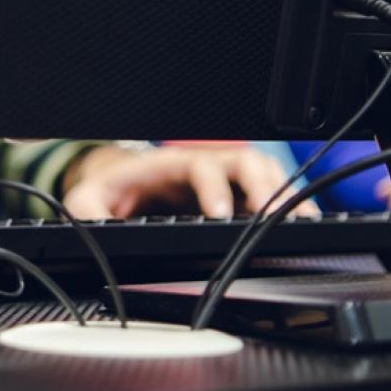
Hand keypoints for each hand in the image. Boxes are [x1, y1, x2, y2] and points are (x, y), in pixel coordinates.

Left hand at [62, 144, 313, 220]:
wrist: (120, 190)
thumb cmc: (111, 191)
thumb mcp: (89, 199)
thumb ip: (88, 211)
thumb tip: (91, 226)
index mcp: (170, 166)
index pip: (200, 166)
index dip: (213, 186)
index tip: (218, 214)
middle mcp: (203, 170)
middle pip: (244, 163)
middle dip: (262, 186)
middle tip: (275, 215)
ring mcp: (223, 185)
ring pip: (263, 176)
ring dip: (282, 194)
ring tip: (301, 221)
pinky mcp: (235, 203)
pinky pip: (267, 198)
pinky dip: (287, 209)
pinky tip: (302, 227)